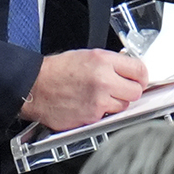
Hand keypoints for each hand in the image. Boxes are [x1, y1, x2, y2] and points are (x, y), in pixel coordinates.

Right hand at [20, 50, 148, 131]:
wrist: (34, 87)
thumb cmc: (55, 72)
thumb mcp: (86, 56)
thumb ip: (110, 63)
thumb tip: (128, 70)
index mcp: (103, 61)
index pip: (140, 70)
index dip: (140, 76)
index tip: (138, 79)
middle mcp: (104, 80)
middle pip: (136, 91)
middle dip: (129, 91)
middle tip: (119, 89)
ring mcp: (99, 101)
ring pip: (124, 106)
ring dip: (116, 103)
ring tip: (99, 97)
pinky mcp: (92, 117)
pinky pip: (107, 117)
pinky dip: (101, 112)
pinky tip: (88, 104)